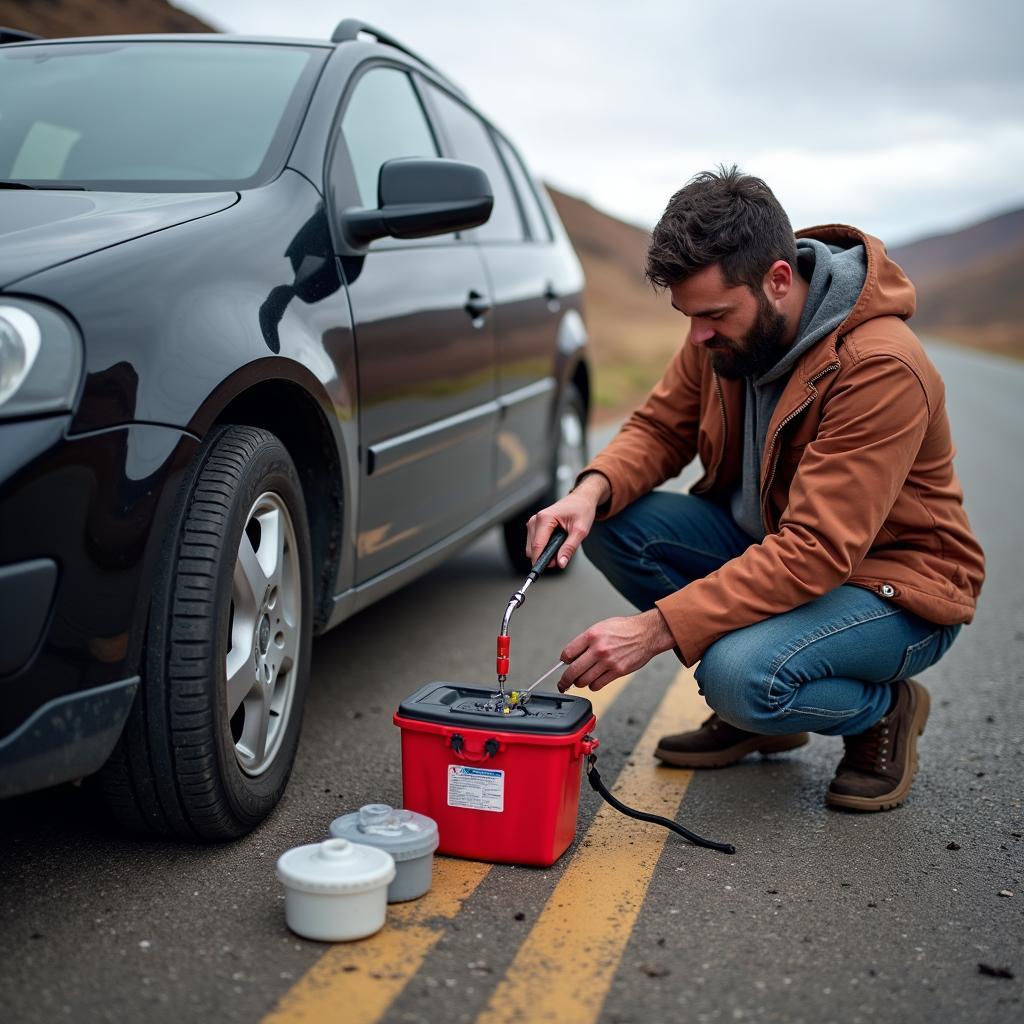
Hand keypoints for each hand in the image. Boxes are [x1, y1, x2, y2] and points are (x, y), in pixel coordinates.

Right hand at [526, 473, 608, 568]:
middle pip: (532, 549)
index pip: (537, 545)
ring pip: (532, 547)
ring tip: (561, 545)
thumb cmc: (581, 510)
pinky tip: (556, 541)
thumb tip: (561, 563)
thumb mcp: (580, 531)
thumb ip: (569, 548)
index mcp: (545, 518)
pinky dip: (544, 547)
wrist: (581, 499)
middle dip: (545, 556)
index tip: (540, 573)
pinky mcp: (535, 526)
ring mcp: (533, 523)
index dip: (539, 560)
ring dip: (545, 552)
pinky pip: (535, 543)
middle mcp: (535, 520)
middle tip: (562, 555)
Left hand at [557, 609, 675, 691]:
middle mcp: (598, 649)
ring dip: (580, 683)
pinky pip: (597, 685)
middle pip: (573, 671)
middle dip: (565, 680)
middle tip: (563, 684)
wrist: (647, 633)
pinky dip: (593, 686)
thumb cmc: (624, 629)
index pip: (567, 653)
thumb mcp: (601, 627)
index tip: (564, 665)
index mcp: (592, 635)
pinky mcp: (618, 671)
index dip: (563, 662)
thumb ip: (585, 641)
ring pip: (584, 681)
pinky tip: (595, 681)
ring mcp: (608, 661)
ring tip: (581, 680)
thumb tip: (571, 657)